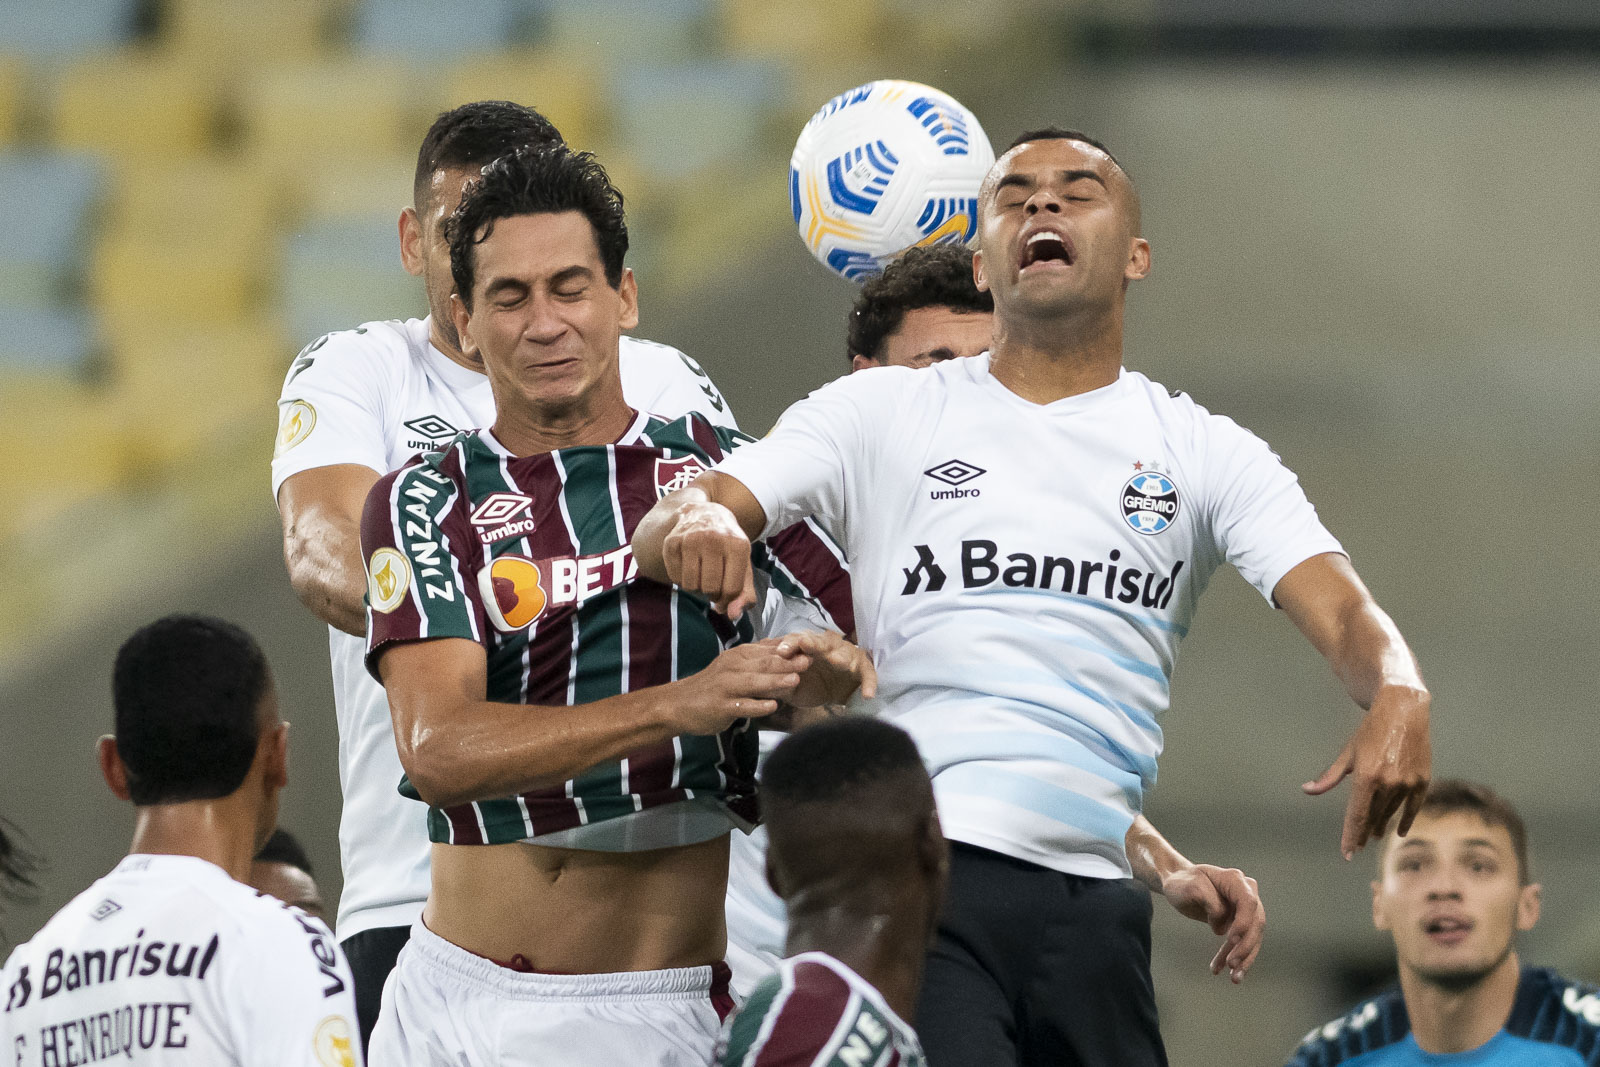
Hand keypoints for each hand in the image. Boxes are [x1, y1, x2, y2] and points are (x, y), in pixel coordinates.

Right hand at [661, 501, 756, 619]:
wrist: (705, 514)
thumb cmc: (728, 548)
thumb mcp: (743, 567)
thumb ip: (745, 595)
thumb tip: (732, 615)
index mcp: (738, 545)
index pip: (731, 590)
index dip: (728, 599)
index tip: (726, 593)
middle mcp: (714, 539)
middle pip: (710, 589)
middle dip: (712, 593)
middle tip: (713, 581)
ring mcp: (690, 539)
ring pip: (690, 586)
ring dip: (696, 587)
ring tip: (701, 573)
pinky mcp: (671, 542)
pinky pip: (675, 578)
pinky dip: (681, 579)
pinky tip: (689, 566)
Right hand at [668, 643, 806, 734]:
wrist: (680, 703)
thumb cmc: (714, 685)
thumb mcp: (734, 665)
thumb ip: (758, 658)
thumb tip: (785, 646)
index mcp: (738, 656)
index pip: (767, 650)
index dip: (789, 650)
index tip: (810, 649)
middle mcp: (732, 668)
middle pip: (763, 664)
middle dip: (788, 662)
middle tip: (809, 661)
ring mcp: (726, 687)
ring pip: (753, 682)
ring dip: (775, 681)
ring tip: (795, 681)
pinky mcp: (721, 706)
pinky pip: (742, 705)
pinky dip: (757, 705)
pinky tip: (772, 706)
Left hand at [764, 631, 876, 707]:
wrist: (838, 691)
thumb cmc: (812, 684)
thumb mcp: (793, 686)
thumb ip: (780, 682)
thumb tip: (757, 685)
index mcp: (808, 649)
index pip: (797, 642)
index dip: (790, 645)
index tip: (780, 651)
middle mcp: (828, 647)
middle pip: (821, 642)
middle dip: (813, 643)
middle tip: (805, 644)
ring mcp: (848, 656)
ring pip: (846, 653)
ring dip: (843, 657)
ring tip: (839, 662)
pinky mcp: (863, 669)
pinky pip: (868, 675)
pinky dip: (869, 684)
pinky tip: (868, 695)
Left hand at [1160, 864, 1263, 983]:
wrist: (1178, 884)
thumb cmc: (1182, 882)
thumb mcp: (1189, 887)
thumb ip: (1208, 900)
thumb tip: (1222, 924)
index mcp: (1235, 879)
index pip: (1248, 902)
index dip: (1244, 922)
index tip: (1231, 940)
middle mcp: (1246, 892)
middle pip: (1255, 922)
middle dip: (1245, 946)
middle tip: (1232, 965)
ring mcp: (1245, 908)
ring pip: (1251, 936)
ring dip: (1244, 958)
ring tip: (1234, 978)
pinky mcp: (1240, 921)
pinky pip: (1241, 942)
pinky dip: (1234, 957)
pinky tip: (1224, 971)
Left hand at [1303, 684, 1430, 858]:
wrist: (1403, 712)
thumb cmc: (1371, 731)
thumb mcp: (1348, 753)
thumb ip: (1329, 777)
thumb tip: (1307, 790)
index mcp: (1366, 776)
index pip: (1356, 815)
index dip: (1350, 835)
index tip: (1346, 852)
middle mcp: (1388, 782)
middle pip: (1373, 816)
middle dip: (1363, 833)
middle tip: (1356, 846)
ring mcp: (1407, 782)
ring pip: (1391, 813)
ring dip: (1381, 826)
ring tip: (1373, 836)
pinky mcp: (1422, 781)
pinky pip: (1413, 808)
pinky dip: (1405, 820)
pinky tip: (1398, 831)